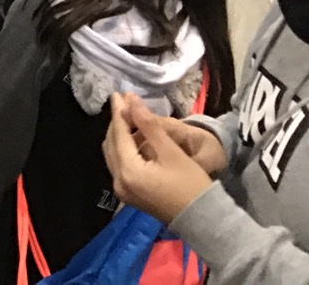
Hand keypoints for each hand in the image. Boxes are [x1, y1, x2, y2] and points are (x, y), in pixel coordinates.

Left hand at [103, 93, 214, 222]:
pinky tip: (134, 139)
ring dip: (119, 135)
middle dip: (117, 122)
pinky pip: (119, 165)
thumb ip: (148, 125)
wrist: (204, 221)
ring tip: (129, 117)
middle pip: (111, 144)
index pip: (118, 134)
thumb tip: (130, 99)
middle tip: (123, 103)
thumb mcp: (171, 152)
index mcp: (128, 171)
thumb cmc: (191, 185)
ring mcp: (122, 190)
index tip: (117, 94)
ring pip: (113, 154)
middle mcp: (118, 181)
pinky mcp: (129, 194)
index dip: (118, 112)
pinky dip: (124, 150)